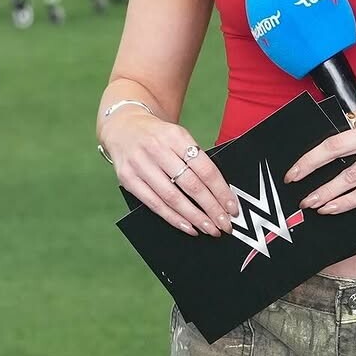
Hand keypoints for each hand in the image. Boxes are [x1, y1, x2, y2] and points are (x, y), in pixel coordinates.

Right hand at [100, 111, 237, 236]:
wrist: (123, 127)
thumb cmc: (158, 136)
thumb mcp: (178, 137)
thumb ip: (195, 158)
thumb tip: (220, 192)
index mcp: (176, 136)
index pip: (204, 168)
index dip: (221, 191)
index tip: (232, 207)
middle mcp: (157, 149)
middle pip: (190, 185)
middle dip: (211, 208)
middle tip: (224, 224)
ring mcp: (140, 165)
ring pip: (172, 198)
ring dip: (194, 217)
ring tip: (209, 228)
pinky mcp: (128, 179)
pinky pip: (154, 204)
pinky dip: (173, 218)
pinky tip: (188, 226)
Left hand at [283, 101, 355, 214]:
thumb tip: (333, 144)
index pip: (336, 132)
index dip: (313, 152)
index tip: (297, 166)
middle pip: (335, 149)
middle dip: (309, 168)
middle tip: (293, 181)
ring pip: (350, 176)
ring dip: (326, 192)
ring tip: (311, 202)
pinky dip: (347, 202)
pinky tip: (334, 207)